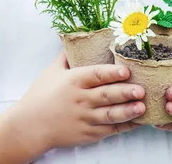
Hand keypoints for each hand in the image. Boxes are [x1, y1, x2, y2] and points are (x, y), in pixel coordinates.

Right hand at [7, 53, 145, 149]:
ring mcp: (85, 118)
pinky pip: (110, 130)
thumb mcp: (51, 72)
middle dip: (125, 92)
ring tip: (142, 107)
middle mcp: (80, 100)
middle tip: (141, 90)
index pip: (96, 75)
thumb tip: (75, 38)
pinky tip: (137, 121)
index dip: (112, 73)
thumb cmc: (40, 96)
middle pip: (106, 95)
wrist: (29, 126)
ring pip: (110, 114)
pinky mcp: (88, 134)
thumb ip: (66, 56)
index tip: (126, 71)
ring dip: (128, 111)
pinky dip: (124, 126)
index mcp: (73, 81)